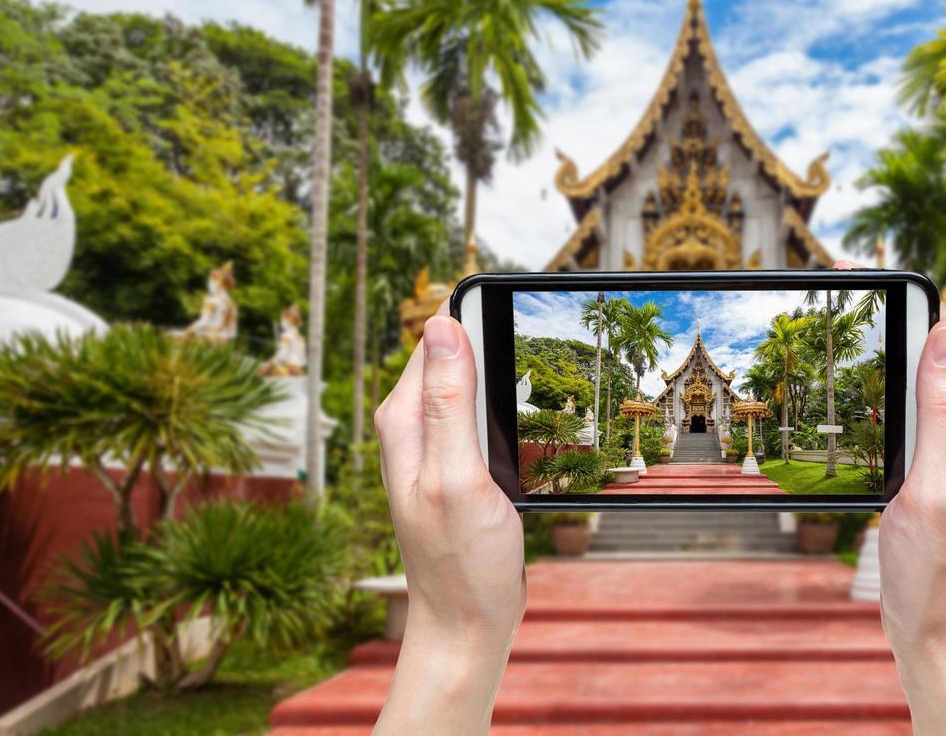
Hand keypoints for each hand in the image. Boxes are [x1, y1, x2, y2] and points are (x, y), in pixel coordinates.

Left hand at [373, 315, 525, 734]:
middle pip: (459, 357)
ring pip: (477, 387)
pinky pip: (486, 419)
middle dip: (499, 352)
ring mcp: (437, 446)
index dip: (479, 322)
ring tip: (542, 404)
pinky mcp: (460, 465)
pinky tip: (533, 433)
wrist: (468, 622)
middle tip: (539, 375)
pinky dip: (512, 418)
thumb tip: (441, 325)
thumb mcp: (458, 476)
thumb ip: (449, 402)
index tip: (517, 331)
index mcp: (403, 419)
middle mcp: (413, 426)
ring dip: (509, 386)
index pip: (436, 337)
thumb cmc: (461, 560)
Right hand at [879, 304, 945, 734]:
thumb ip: (943, 410)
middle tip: (840, 298)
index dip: (913, 299)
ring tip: (844, 333)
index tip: (865, 277)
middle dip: (897, 319)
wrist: (942, 636)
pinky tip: (859, 396)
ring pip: (929, 379)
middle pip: (943, 350)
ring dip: (891, 355)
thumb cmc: (942, 575)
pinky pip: (921, 412)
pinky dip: (889, 394)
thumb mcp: (938, 488)